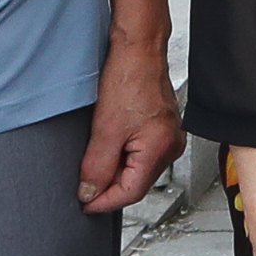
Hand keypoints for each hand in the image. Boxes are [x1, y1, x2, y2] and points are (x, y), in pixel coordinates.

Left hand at [75, 33, 183, 213]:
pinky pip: (141, 154)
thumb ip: (96, 167)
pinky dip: (123, 155)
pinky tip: (110, 142)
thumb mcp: (105, 129)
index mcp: (161, 149)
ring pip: (137, 169)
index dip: (104, 202)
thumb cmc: (129, 78)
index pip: (131, 193)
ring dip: (115, 169)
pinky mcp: (162, 129)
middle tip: (85, 179)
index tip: (85, 204)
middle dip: (109, 185)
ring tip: (98, 151)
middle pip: (136, 183)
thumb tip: (90, 192)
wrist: (138, 50)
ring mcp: (168, 137)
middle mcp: (170, 146)